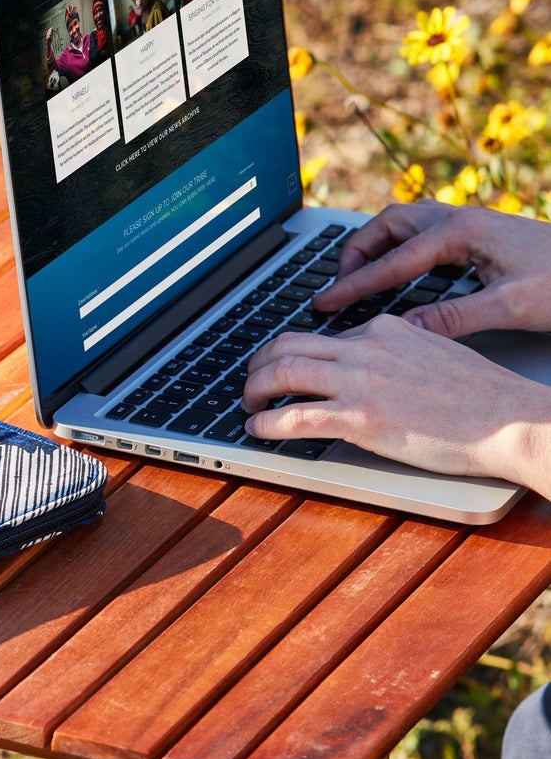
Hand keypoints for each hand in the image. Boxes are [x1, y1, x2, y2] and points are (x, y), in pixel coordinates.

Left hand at [242, 314, 550, 488]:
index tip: (280, 366)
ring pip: (282, 372)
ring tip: (247, 405)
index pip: (321, 333)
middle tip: (251, 382)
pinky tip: (256, 429)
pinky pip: (295, 415)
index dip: (292, 352)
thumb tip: (366, 363)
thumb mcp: (434, 354)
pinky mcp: (361, 418)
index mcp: (387, 329)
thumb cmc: (482, 397)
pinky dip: (266, 422)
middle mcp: (367, 348)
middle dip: (258, 364)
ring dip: (253, 390)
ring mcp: (361, 382)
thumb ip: (396, 352)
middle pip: (287, 344)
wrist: (511, 420)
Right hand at [313, 201, 550, 336]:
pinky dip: (399, 248)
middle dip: (355, 253)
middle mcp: (463, 220)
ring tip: (358, 275)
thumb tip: (404, 329)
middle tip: (336, 284)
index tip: (324, 303)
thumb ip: (454, 317)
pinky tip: (400, 272)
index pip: (392, 261)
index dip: (353, 284)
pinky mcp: (481, 235)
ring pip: (405, 224)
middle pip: (389, 225)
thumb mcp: (511, 307)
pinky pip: (423, 233)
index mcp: (462, 232)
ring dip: (376, 245)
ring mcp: (472, 224)